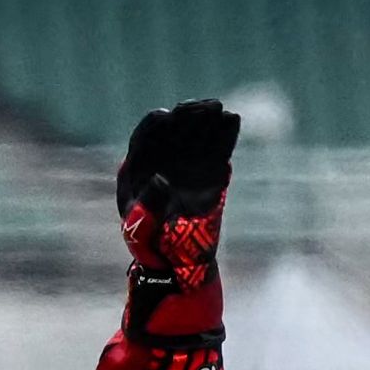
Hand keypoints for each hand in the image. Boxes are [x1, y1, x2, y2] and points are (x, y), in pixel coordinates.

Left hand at [116, 99, 236, 280]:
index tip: (167, 115)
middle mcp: (160, 163)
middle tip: (199, 106)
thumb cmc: (150, 245)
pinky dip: (224, 136)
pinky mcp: (206, 175)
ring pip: (195, 137)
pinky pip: (216, 151)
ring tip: (219, 107)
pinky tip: (233, 120)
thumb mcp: (141, 228)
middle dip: (186, 117)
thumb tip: (162, 180)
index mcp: (136, 171)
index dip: (155, 125)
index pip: (144, 138)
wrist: (174, 263)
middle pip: (172, 131)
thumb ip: (148, 204)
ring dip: (206, 120)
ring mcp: (184, 167)